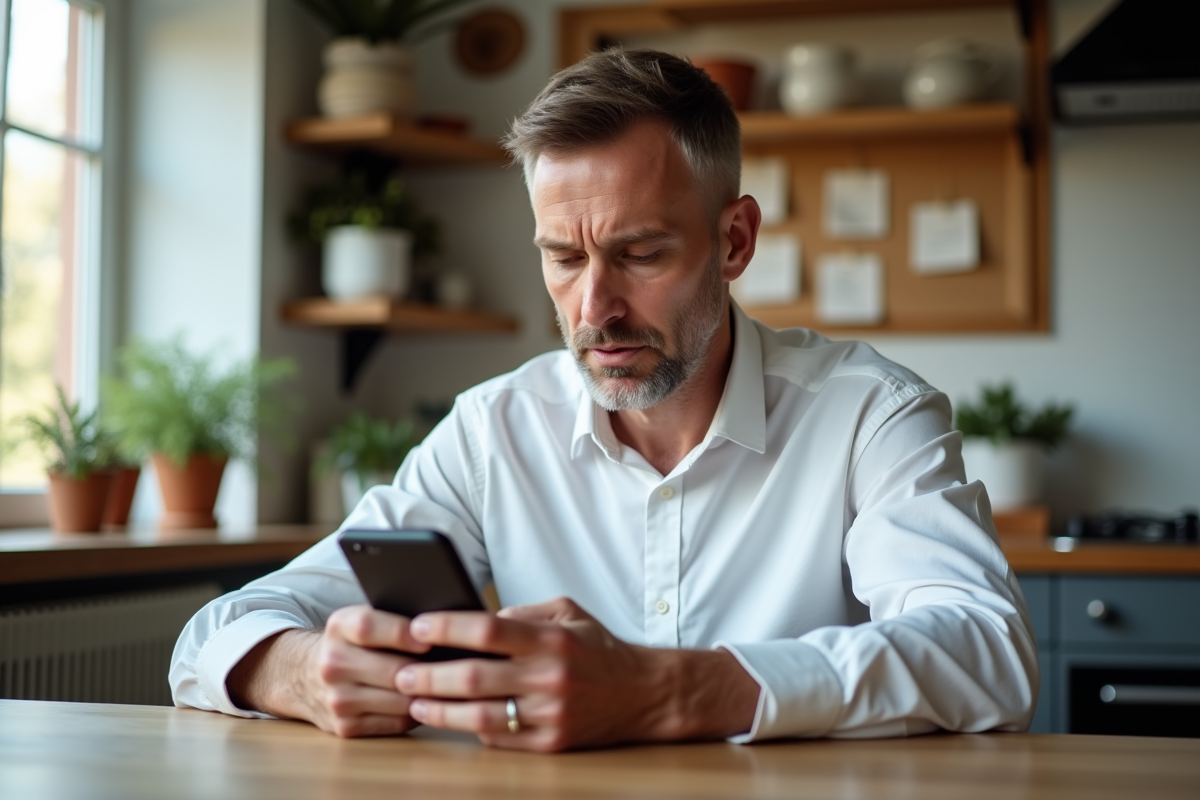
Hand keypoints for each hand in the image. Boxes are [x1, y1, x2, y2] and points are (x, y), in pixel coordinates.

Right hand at [227, 604, 430, 737]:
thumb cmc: (350, 643)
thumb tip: (444, 628)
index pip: (368, 626)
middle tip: (457, 667)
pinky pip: (397, 722)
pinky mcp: (345, 728)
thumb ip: (392, 619)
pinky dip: (417, 713)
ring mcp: (337, 700)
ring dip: (428, 695)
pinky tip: (428, 702)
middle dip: (428, 670)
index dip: (401, 633)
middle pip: (393, 671)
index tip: (429, 638)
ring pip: (400, 701)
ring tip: (450, 685)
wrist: (301, 675)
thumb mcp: (358, 620)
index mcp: (338, 627)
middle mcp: (332, 664)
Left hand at [395, 597, 758, 751]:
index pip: (489, 630)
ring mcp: (550, 714)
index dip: (448, 628)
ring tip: (413, 702)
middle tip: (401, 673)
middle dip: (430, 676)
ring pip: (481, 715)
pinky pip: (500, 739)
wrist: (644, 694)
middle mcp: (550, 677)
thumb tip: (473, 619)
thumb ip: (522, 614)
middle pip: (475, 677)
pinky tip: (450, 720)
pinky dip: (470, 729)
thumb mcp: (567, 613)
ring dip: (440, 710)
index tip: (418, 626)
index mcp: (551, 638)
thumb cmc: (597, 649)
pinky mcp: (551, 744)